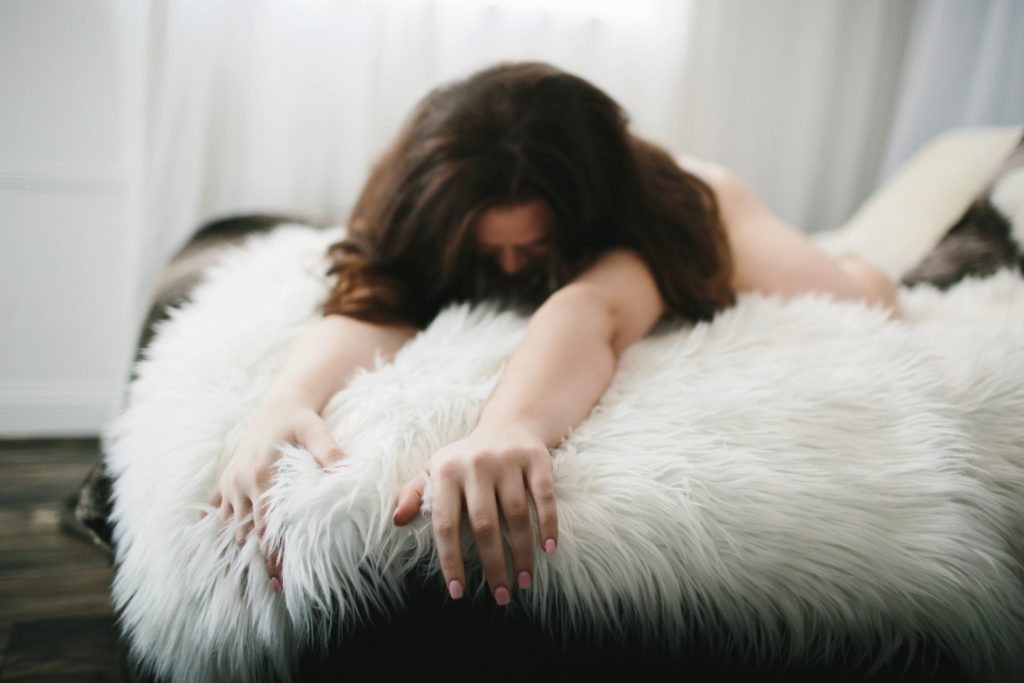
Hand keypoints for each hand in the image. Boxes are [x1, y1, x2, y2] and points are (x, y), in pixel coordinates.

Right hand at [199, 388, 345, 590]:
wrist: (281, 402)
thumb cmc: (302, 420)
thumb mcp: (317, 432)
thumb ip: (329, 453)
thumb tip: (343, 475)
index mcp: (262, 476)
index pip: (265, 525)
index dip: (270, 553)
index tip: (278, 578)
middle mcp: (242, 483)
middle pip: (245, 532)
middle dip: (255, 559)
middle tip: (268, 587)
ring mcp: (231, 481)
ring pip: (227, 525)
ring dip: (235, 549)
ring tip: (243, 579)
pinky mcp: (227, 478)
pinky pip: (214, 509)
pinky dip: (216, 528)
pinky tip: (220, 551)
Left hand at [392, 422, 557, 604]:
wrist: (508, 424)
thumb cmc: (465, 460)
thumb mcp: (434, 471)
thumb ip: (413, 495)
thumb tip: (397, 521)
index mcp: (446, 471)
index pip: (446, 524)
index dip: (451, 560)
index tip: (458, 592)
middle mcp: (476, 464)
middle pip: (484, 525)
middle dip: (493, 565)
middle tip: (501, 596)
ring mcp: (508, 461)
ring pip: (516, 515)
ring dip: (522, 554)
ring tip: (524, 582)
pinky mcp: (536, 459)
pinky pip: (544, 497)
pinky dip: (548, 524)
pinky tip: (549, 549)